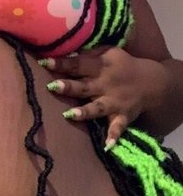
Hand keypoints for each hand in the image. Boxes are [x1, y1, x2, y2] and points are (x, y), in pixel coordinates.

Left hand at [39, 46, 165, 147]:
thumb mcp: (108, 52)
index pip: (78, 64)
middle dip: (69, 87)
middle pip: (84, 86)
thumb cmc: (121, 65)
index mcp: (100, 66)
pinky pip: (118, 127)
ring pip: (97, 107)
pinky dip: (114, 136)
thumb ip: (88, 53)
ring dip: (85, 112)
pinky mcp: (123, 116)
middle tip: (53, 86)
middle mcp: (106, 84)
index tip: (44, 62)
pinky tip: (108, 146)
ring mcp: (114, 102)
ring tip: (70, 115)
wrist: (151, 81)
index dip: (62, 63)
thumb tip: (63, 49)